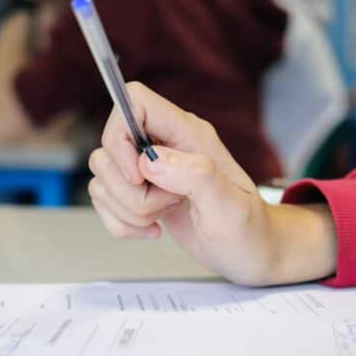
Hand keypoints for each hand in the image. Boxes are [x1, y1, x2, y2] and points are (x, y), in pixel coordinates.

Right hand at [88, 83, 336, 285]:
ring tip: (161, 218)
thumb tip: (150, 160)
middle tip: (165, 204)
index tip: (138, 174)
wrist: (251, 254)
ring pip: (103, 177)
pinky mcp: (140, 194)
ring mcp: (150, 171)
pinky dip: (121, 223)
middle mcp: (165, 146)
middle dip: (127, 189)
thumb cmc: (249, 229)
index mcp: (188, 134)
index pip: (135, 101)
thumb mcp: (230, 206)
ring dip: (125, 209)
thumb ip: (196, 176)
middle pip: (109, 148)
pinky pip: (105, 201)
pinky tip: (152, 231)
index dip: (120, 135)